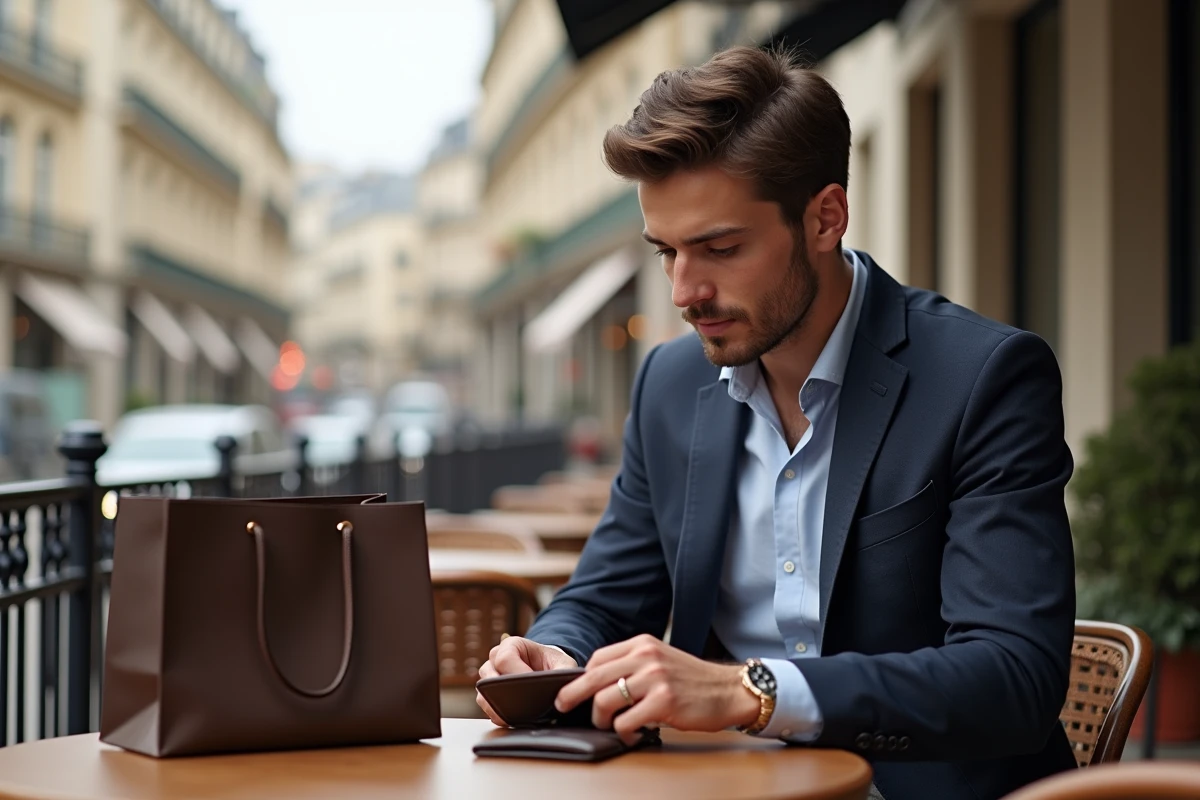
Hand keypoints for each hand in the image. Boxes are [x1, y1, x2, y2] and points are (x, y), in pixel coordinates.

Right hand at [475, 637, 577, 725]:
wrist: (546, 669)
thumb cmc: (552, 663)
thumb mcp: (564, 663)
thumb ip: (564, 673)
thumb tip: (562, 694)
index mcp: (512, 645)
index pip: (505, 659)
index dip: (516, 674)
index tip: (532, 686)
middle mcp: (495, 658)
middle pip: (489, 677)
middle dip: (505, 693)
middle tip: (522, 705)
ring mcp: (489, 676)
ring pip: (483, 694)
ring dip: (498, 707)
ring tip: (516, 716)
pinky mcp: (488, 694)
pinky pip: (486, 707)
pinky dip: (497, 715)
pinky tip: (511, 720)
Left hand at [554, 634, 760, 743]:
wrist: (729, 690)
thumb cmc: (693, 679)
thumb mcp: (661, 659)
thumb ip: (633, 665)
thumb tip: (599, 684)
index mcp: (642, 644)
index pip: (598, 658)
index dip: (581, 677)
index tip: (573, 690)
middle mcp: (646, 657)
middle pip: (594, 677)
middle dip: (572, 695)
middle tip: (563, 706)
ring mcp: (654, 679)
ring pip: (605, 700)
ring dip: (601, 718)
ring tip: (610, 725)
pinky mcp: (663, 702)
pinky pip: (626, 721)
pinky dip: (623, 732)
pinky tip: (631, 734)